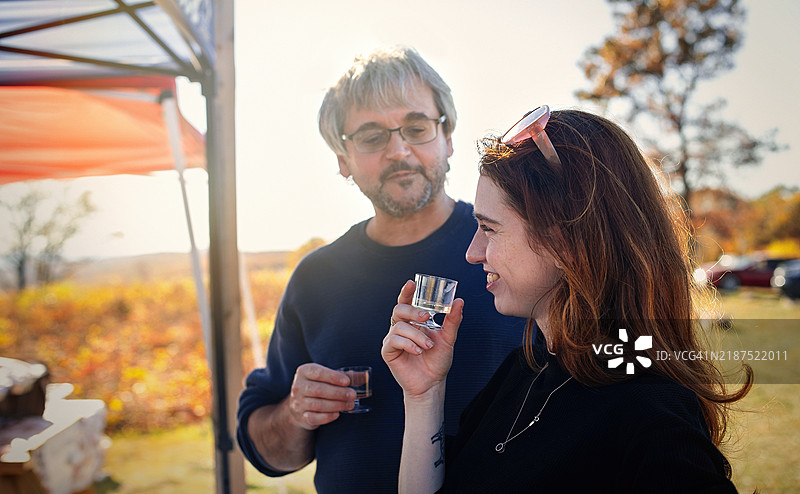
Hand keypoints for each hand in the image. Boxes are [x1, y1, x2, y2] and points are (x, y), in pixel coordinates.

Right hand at [286, 363, 355, 429]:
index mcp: (304, 371)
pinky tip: (337, 413)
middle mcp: (298, 386)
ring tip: (350, 404)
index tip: (347, 382)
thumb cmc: (318, 386)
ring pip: (318, 404)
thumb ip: (346, 376)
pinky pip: (314, 418)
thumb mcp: (328, 377)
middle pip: (319, 390)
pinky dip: (327, 416)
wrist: (300, 404)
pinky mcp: (301, 416)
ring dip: (337, 405)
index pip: (318, 373)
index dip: (333, 377)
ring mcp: (297, 402)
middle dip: (339, 393)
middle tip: (353, 395)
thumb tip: (366, 376)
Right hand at [381, 280, 463, 397]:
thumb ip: (452, 320)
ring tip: (428, 347)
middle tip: (426, 316)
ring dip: (416, 335)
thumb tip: (459, 301)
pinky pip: (394, 340)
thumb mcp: (448, 338)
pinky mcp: (388, 351)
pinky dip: (408, 344)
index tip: (412, 283)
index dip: (407, 292)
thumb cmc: (437, 361)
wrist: (432, 383)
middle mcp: (401, 327)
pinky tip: (418, 351)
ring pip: (399, 326)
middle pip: (399, 309)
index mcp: (413, 322)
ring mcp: (393, 339)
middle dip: (412, 310)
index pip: (407, 302)